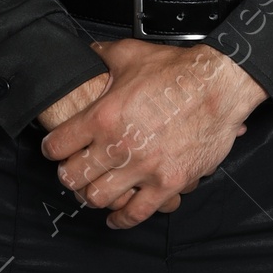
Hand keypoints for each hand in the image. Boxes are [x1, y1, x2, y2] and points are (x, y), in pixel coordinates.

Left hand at [40, 38, 267, 228]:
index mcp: (102, 116)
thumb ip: (101, 56)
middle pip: (73, 177)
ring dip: (93, 195)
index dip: (52, 149)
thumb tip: (86, 53)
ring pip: (99, 198)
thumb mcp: (131, 53)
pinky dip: (122, 219)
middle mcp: (118, 146)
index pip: (57, 145)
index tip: (55, 150)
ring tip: (94, 190)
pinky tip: (116, 217)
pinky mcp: (167, 183)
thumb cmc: (178, 71)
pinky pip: (137, 213)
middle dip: (69, 176)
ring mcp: (143, 168)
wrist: (220, 86)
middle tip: (73, 171)